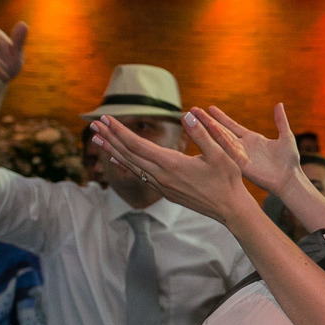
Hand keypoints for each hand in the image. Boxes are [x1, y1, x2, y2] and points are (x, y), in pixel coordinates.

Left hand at [92, 108, 253, 223]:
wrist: (230, 209)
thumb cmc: (228, 181)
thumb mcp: (220, 154)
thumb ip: (202, 134)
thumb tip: (187, 115)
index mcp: (172, 164)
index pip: (137, 144)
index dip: (119, 131)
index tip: (106, 118)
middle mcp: (162, 176)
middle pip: (129, 154)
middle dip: (110, 138)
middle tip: (94, 125)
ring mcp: (162, 186)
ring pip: (132, 166)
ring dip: (114, 151)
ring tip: (98, 140)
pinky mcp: (166, 192)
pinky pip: (140, 175)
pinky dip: (126, 165)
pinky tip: (118, 160)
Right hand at [204, 104, 300, 195]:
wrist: (290, 179)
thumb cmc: (289, 161)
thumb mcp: (286, 136)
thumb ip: (281, 121)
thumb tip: (279, 104)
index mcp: (252, 139)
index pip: (232, 125)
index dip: (221, 117)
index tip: (209, 108)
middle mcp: (243, 146)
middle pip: (222, 130)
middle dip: (208, 120)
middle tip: (194, 110)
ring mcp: (240, 155)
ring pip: (221, 138)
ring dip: (209, 128)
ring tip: (197, 118)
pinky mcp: (241, 164)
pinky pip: (228, 150)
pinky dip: (220, 140)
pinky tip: (211, 130)